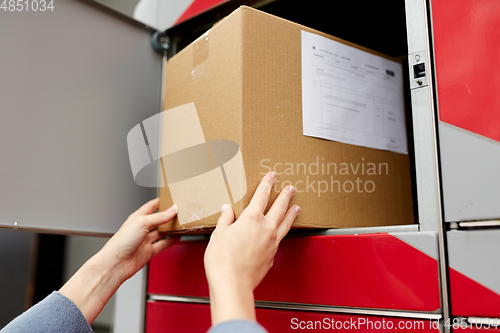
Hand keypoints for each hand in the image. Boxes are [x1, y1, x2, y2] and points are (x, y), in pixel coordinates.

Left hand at [60, 198, 179, 323]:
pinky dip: (171, 240)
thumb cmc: (120, 243)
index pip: (151, 206)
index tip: (172, 198)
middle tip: (181, 211)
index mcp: (137, 218)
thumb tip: (172, 210)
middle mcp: (142, 228)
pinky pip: (163, 244)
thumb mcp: (142, 223)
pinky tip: (177, 237)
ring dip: (172, 228)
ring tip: (182, 223)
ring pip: (162, 232)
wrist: (116, 264)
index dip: (161, 201)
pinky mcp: (149, 251)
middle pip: (159, 219)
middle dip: (169, 215)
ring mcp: (146, 240)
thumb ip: (159, 217)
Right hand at [204, 171, 299, 324]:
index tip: (272, 176)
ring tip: (296, 207)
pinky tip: (282, 231)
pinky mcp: (272, 255)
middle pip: (279, 207)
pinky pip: (281, 238)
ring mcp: (272, 242)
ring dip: (291, 212)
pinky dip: (284, 230)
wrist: (233, 284)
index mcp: (251, 219)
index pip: (262, 195)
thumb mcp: (218, 235)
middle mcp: (266, 228)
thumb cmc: (223, 262)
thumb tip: (227, 209)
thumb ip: (225, 220)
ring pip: (286, 223)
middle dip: (285, 195)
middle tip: (290, 188)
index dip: (267, 184)